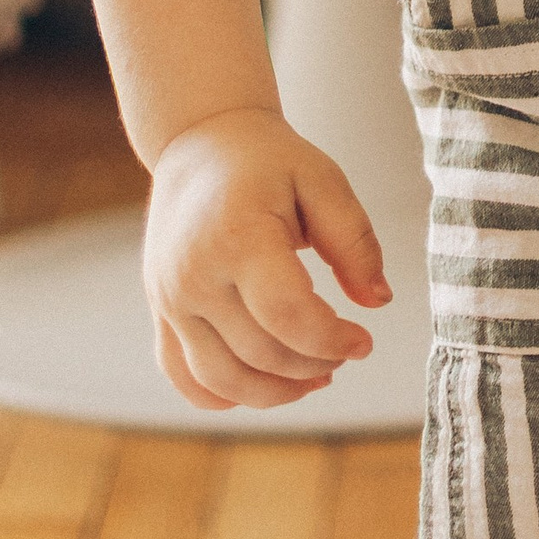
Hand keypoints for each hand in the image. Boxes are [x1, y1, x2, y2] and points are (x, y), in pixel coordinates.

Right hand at [143, 107, 390, 411]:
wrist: (200, 142)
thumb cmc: (269, 161)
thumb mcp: (323, 180)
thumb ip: (354, 241)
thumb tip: (378, 302)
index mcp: (237, 237)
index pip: (288, 316)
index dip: (333, 340)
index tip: (364, 340)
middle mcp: (193, 275)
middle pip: (260, 353)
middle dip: (314, 365)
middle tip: (346, 350)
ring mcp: (169, 299)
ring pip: (221, 379)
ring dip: (275, 392)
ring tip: (315, 376)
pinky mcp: (160, 312)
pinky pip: (184, 377)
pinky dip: (223, 396)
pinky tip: (264, 385)